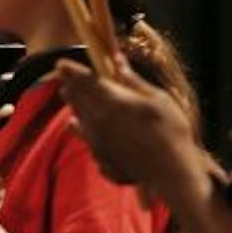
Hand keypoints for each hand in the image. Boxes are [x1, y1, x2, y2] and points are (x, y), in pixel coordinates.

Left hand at [56, 59, 208, 204]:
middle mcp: (99, 120)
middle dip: (69, 85)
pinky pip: (83, 137)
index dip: (70, 71)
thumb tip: (117, 60)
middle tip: (63, 76)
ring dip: (73, 104)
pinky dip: (77, 126)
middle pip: (76, 99)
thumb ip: (133, 80)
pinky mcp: (100, 156)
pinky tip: (74, 123)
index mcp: (113, 101)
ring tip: (67, 93)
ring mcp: (97, 140)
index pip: (84, 82)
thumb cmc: (170, 131)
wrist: (170, 172)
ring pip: (77, 117)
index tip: (61, 63)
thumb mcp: (157, 99)